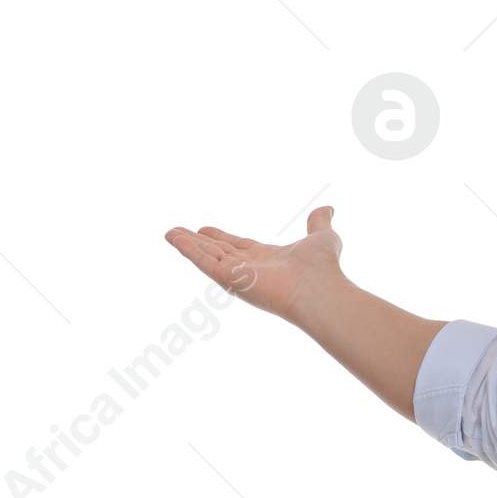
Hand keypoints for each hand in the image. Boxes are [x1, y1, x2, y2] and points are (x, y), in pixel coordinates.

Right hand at [164, 203, 344, 325]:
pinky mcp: (229, 279)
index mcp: (267, 260)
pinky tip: (173, 238)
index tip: (205, 230)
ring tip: (169, 233)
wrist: (320, 289)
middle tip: (178, 232)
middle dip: (198, 242)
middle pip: (217, 252)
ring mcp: (238, 276)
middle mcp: (250, 269)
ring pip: (207, 256)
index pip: (237, 247)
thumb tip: (328, 208)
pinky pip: (203, 261)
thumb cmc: (324, 269)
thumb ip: (319, 223)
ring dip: (187, 244)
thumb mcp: (322, 237)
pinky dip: (187, 249)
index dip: (221, 238)